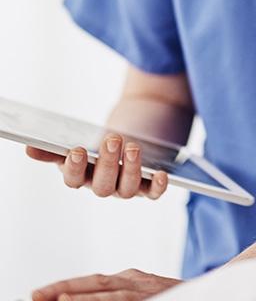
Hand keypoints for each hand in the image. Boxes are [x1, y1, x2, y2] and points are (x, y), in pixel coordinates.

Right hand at [26, 134, 167, 199]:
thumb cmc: (107, 137)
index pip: (74, 179)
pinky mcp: (151, 183)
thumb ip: (58, 147)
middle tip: (113, 139)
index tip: (76, 149)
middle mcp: (104, 186)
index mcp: (83, 175)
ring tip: (132, 147)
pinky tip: (162, 174)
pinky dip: (158, 186)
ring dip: (130, 169)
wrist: (141, 126)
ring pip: (127, 189)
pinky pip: (154, 193)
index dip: (74, 167)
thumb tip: (29, 148)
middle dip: (107, 163)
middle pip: (102, 186)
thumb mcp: (84, 139)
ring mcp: (128, 187)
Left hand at [31, 268, 180, 299]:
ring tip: (57, 299)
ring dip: (82, 296)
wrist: (216, 287)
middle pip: (96, 283)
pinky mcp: (157, 296)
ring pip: (109, 293)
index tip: (41, 293)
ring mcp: (146, 289)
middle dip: (64, 289)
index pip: (94, 281)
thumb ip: (124, 294)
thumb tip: (90, 295)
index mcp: (132, 279)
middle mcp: (136, 281)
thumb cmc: (180, 294)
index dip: (67, 286)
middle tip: (35, 295)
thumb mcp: (149, 293)